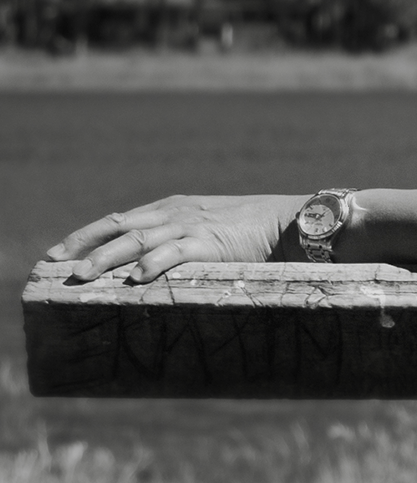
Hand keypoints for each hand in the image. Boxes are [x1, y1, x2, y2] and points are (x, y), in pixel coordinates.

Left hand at [44, 194, 305, 283]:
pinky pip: (175, 252)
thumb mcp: (210, 227)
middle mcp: (175, 213)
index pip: (118, 220)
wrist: (292, 220)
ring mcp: (191, 226)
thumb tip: (155, 265)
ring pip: (137, 239)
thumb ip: (183, 240)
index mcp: (172, 208)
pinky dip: (153, 263)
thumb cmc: (255, 229)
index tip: (58, 253)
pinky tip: (135, 277)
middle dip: (83, 245)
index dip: (86, 235)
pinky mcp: (210, 242)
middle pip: (117, 226)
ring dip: (107, 257)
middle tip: (54, 263)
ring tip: (83, 275)